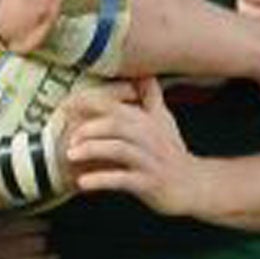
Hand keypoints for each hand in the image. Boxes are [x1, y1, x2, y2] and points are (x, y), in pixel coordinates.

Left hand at [64, 79, 203, 216]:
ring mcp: (150, 161)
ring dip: (92, 150)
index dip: (88, 103)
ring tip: (71, 155)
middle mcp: (149, 137)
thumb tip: (145, 73)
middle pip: (116, 124)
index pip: (115, 105)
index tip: (65, 106)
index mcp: (147, 121)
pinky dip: (102, 179)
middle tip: (68, 136)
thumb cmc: (172, 153)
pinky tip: (83, 182)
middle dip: (89, 127)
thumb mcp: (164, 121)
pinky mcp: (150, 184)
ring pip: (119, 149)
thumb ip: (151, 98)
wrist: (194, 186)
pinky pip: (123, 180)